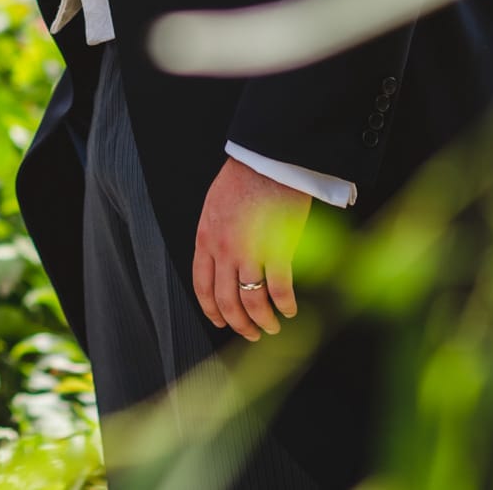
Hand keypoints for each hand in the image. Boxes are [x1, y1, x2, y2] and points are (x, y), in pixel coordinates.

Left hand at [191, 156, 308, 340]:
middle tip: (251, 333)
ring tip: (272, 326)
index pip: (202, 286)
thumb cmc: (243, 179)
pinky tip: (290, 309)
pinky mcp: (276, 249)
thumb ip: (215, 237)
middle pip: (227, 301)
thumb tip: (221, 263)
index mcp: (205, 239)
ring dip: (263, 321)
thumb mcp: (214, 208)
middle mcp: (223, 250)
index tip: (222, 322)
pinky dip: (285, 305)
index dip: (212, 310)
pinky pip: (279, 289)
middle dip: (239, 324)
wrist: (266, 159)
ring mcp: (249, 251)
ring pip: (251, 301)